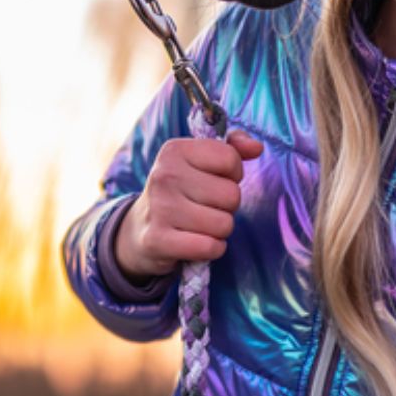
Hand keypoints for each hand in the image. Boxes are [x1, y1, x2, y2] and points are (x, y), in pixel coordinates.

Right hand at [114, 130, 262, 281]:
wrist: (139, 228)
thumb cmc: (180, 190)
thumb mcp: (200, 160)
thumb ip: (233, 147)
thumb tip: (257, 148)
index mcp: (175, 150)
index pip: (230, 159)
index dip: (233, 174)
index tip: (216, 180)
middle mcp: (164, 176)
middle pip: (231, 195)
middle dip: (227, 205)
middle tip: (207, 206)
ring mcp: (159, 208)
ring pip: (224, 224)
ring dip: (220, 230)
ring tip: (201, 224)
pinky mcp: (158, 240)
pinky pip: (210, 247)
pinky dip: (212, 249)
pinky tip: (198, 243)